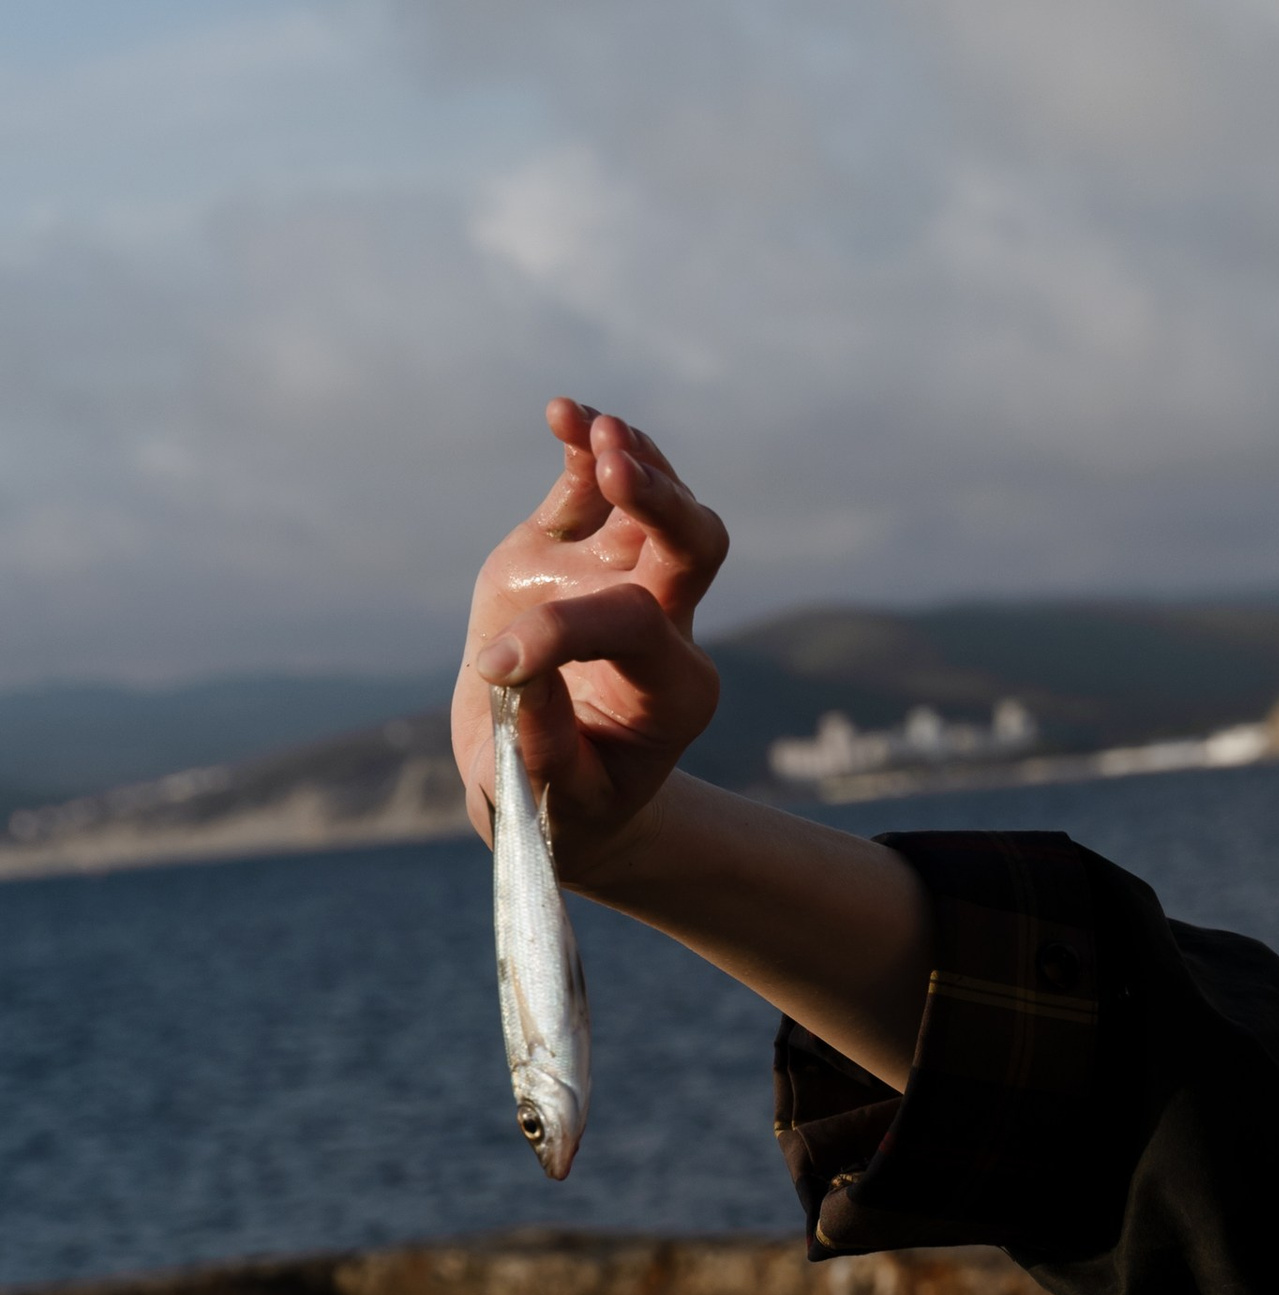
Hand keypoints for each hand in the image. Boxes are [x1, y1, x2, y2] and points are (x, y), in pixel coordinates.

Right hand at [451, 398, 728, 885]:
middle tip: (620, 473)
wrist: (550, 790)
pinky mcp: (576, 552)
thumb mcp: (555, 805)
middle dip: (664, 504)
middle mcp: (665, 628)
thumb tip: (520, 671)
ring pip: (656, 504)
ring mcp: (623, 579)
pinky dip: (585, 446)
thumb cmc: (563, 809)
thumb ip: (544, 749)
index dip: (563, 634)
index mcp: (673, 694)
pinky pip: (595, 488)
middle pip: (695, 546)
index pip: (633, 629)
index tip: (496, 665)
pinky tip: (561, 414)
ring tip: (594, 430)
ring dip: (633, 457)